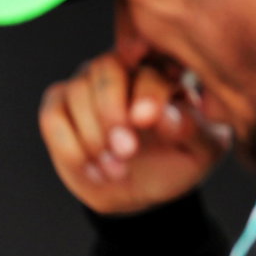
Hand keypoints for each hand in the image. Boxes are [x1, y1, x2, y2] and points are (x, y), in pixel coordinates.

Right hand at [39, 52, 229, 213]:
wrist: (144, 190)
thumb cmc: (180, 160)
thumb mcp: (203, 152)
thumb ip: (193, 130)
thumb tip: (165, 116)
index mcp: (165, 69)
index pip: (152, 64)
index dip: (146, 91)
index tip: (146, 120)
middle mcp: (124, 66)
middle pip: (106, 67)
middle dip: (112, 112)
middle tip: (127, 150)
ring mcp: (87, 83)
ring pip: (76, 91)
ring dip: (94, 137)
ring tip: (118, 170)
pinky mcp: (59, 107)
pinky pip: (53, 117)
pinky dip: (72, 148)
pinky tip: (96, 171)